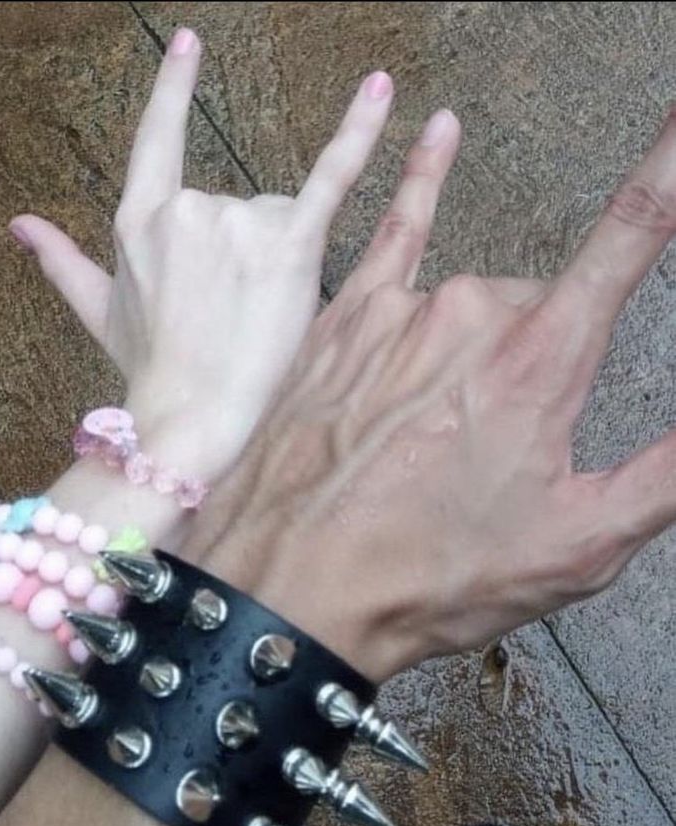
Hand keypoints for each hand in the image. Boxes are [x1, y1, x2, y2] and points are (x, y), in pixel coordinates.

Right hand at [8, 28, 394, 479]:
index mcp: (142, 221)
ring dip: (276, 264)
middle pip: (239, 205)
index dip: (173, 90)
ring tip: (255, 319)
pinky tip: (380, 89)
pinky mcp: (289, 246)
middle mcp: (186, 209)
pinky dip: (360, 131)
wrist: (187, 417)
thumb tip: (20, 225)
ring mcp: (236, 223)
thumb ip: (62, 261)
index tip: (189, 44)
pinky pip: (333, 177)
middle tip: (230, 317)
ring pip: (277, 219)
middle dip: (244, 257)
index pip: (158, 139)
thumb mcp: (99, 313)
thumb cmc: (149, 370)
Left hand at [182, 107, 675, 683]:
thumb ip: (665, 473)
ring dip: (467, 357)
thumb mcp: (576, 543)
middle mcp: (470, 312)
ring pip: (467, 303)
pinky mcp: (341, 316)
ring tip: (428, 441)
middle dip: (530, 370)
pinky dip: (420, 182)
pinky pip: (391, 231)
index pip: (631, 234)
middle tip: (486, 457)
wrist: (294, 585)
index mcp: (540, 359)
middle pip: (536, 308)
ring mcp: (399, 307)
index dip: (667, 170)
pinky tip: (441, 133)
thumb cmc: (428, 573)